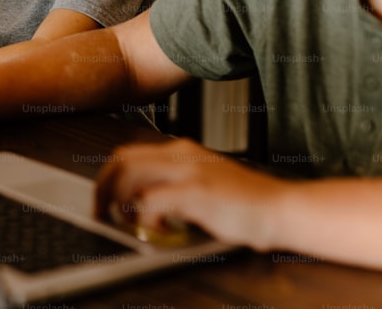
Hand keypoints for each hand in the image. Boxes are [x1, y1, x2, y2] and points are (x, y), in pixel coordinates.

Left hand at [94, 138, 285, 250]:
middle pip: (122, 160)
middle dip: (103, 188)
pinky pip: (151, 201)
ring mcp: (189, 171)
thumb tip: (138, 199)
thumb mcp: (202, 181)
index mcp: (182, 151)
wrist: (279, 208)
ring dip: (120, 202)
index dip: (108, 177)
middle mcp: (182, 155)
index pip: (129, 154)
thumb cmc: (244, 202)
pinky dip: (146, 218)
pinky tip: (161, 229)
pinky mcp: (196, 192)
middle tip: (102, 212)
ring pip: (130, 176)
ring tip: (129, 221)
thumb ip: (173, 183)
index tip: (103, 198)